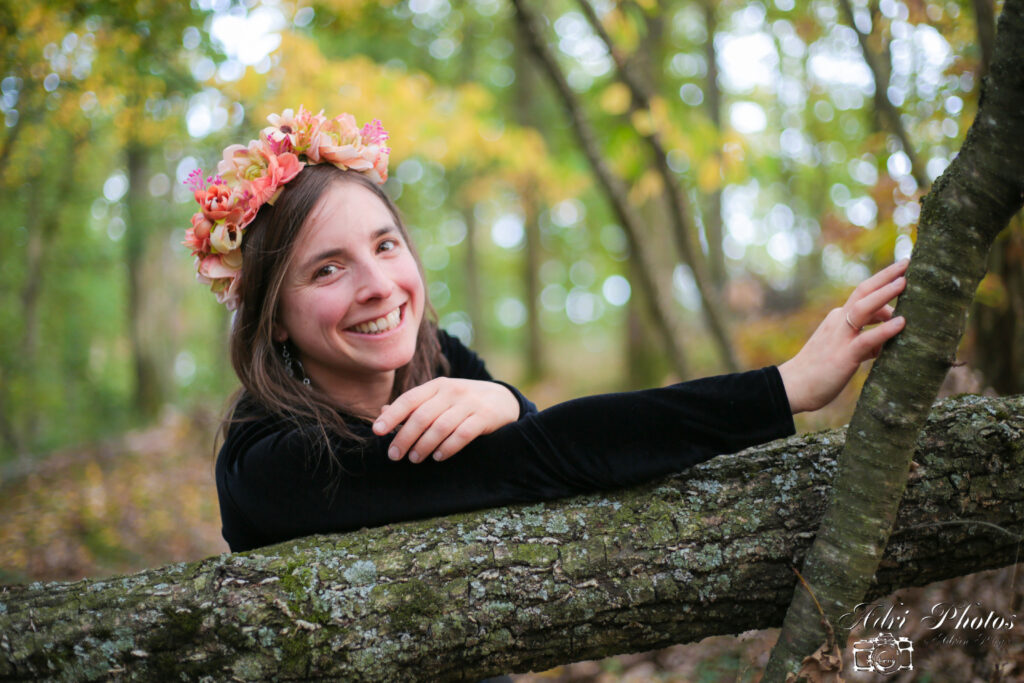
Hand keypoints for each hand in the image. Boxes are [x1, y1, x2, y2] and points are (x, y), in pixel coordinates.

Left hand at [372, 378, 520, 462]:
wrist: (504, 400)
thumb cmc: (464, 402)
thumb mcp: (439, 398)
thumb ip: (413, 405)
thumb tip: (382, 412)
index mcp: (437, 386)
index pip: (409, 399)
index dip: (391, 415)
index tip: (377, 431)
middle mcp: (452, 391)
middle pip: (422, 416)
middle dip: (404, 437)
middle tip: (394, 455)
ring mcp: (470, 403)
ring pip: (440, 427)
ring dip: (424, 445)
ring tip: (414, 458)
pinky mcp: (484, 417)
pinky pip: (462, 434)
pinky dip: (447, 447)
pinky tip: (438, 457)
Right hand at [778, 259, 908, 413]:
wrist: (792, 387)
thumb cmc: (818, 371)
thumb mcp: (843, 351)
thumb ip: (863, 344)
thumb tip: (883, 345)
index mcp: (838, 319)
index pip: (862, 294)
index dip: (881, 280)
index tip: (901, 270)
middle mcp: (838, 321)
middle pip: (863, 291)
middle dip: (886, 276)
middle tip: (908, 262)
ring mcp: (840, 337)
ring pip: (863, 308)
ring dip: (884, 294)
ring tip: (905, 282)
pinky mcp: (843, 356)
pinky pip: (866, 339)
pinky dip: (884, 330)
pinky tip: (902, 323)